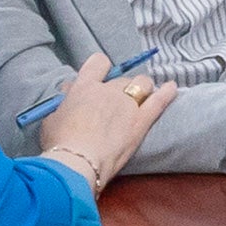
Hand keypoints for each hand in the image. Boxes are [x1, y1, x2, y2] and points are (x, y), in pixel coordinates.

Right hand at [32, 51, 176, 186]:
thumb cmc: (59, 143)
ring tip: (141, 97)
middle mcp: (108, 91)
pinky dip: (168, 93)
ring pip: (143, 84)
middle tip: (117, 104)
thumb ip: (65, 102)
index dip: (102, 68)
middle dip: (121, 88)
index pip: (99, 63)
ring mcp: (127, 105)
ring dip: (143, 88)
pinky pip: (159, 102)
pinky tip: (173, 87)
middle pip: (123, 79)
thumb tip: (69, 91)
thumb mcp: (52, 117)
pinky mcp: (141, 122)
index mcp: (85, 86)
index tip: (102, 75)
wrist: (76, 162)